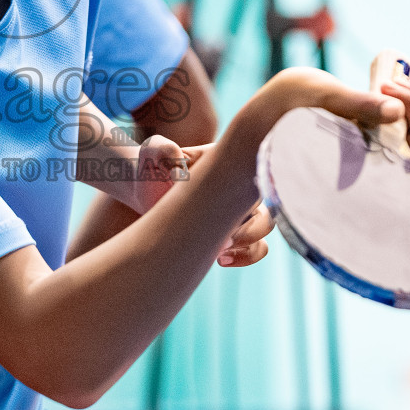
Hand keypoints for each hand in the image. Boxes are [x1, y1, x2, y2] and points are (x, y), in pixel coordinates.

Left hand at [134, 137, 271, 267]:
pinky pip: (257, 248)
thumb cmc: (151, 169)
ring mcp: (241, 210)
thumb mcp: (154, 154)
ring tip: (220, 251)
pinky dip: (246, 256)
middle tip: (224, 238)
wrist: (143, 193)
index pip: (256, 168)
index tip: (230, 205)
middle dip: (250, 224)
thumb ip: (162, 150)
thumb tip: (177, 161)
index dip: (249, 187)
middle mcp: (241, 185)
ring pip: (265, 227)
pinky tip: (221, 259)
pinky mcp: (235, 235)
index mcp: (229, 161)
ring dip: (249, 241)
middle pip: (266, 201)